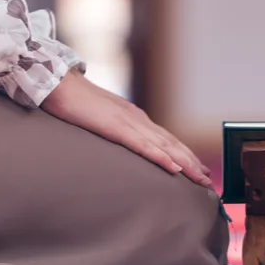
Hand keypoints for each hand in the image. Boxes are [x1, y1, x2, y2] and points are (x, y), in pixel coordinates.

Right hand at [42, 71, 213, 187]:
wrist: (56, 83)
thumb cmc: (73, 102)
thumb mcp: (100, 118)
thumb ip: (114, 129)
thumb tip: (122, 142)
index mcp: (134, 117)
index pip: (166, 139)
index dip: (184, 155)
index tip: (197, 169)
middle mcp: (137, 119)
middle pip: (172, 144)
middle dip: (192, 163)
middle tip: (208, 181)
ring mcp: (128, 122)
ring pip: (164, 147)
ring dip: (185, 164)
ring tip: (200, 180)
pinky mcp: (116, 127)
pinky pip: (143, 146)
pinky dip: (161, 158)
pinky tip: (174, 170)